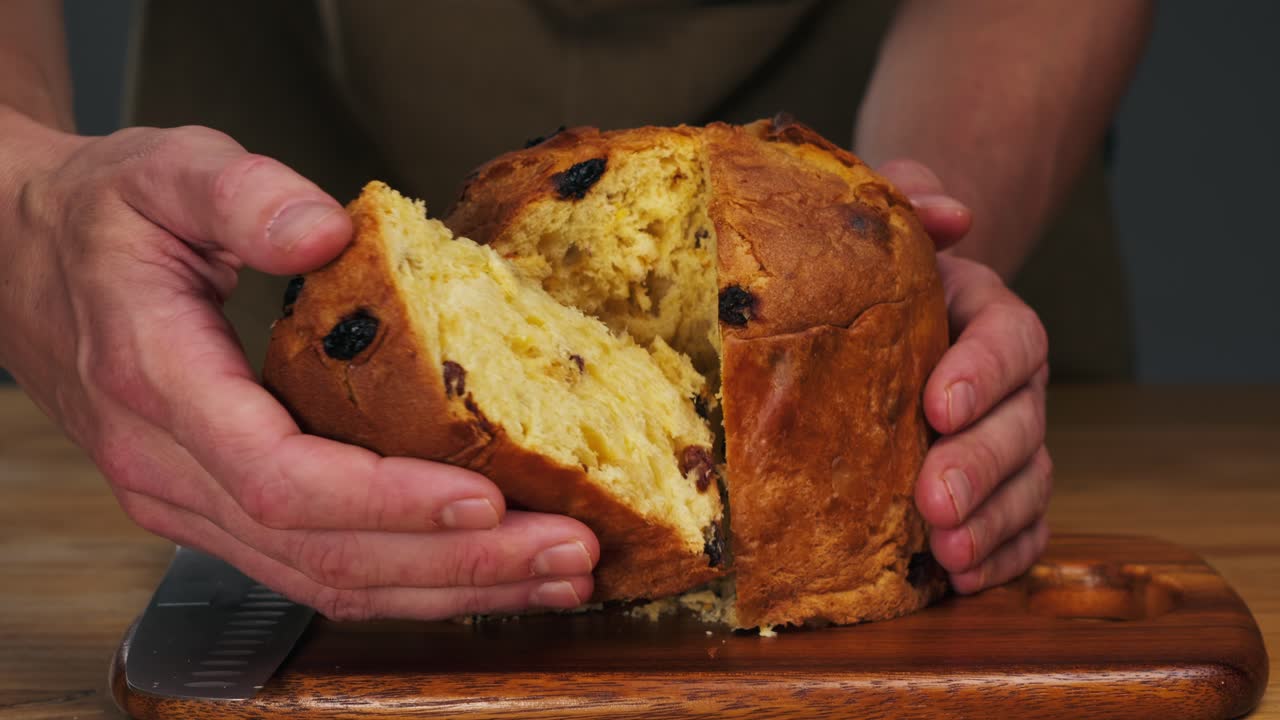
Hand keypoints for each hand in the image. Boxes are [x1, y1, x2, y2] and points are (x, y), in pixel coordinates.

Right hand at [0, 109, 598, 619]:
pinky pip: (320, 571)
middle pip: (324, 554)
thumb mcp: (163, 172)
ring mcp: (190, 507)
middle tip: (570, 553)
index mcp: (158, 385)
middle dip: (457, 564)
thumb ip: (240, 194)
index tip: (487, 498)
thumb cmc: (104, 219)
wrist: (29, 261)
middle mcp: (170, 472)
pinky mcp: (220, 515)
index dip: (387, 500)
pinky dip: (411, 581)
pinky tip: (488, 569)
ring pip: (328, 581)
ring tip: (556, 576)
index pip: (280, 476)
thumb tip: (324, 229)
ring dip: (451, 588)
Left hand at [879, 160, 1052, 593]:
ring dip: (991, 523)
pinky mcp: (998, 489)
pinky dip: (1002, 557)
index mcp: (989, 315)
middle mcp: (1011, 381)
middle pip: (1023, 424)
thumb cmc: (877, 271)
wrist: (885, 314)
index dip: (983, 373)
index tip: (938, 402)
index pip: (1010, 339)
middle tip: (934, 499)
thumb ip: (907, 195)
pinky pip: (1021, 528)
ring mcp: (1010, 438)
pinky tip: (962, 581)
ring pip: (1028, 484)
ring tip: (946, 555)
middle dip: (981, 465)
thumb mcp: (882, 220)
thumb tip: (947, 213)